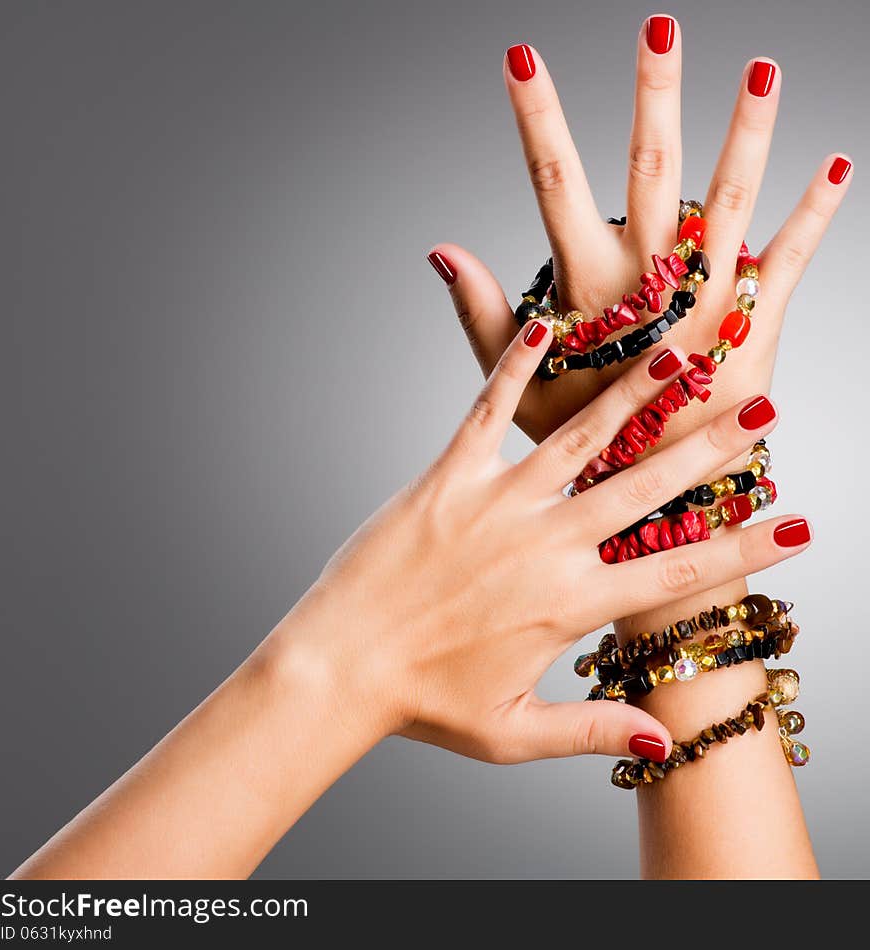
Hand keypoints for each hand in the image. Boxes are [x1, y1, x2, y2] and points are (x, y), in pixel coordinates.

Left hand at [270, 323, 808, 766]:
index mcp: (566, 607)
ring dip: (635, 394)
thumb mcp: (512, 735)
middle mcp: (541, 547)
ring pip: (580, 439)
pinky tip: (546, 325)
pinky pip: (486, 413)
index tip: (798, 525)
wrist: (337, 668)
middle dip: (707, 452)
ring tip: (682, 353)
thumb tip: (662, 743)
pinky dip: (516, 368)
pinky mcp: (445, 479)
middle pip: (643, 492)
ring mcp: (494, 505)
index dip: (743, 552)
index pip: (675, 578)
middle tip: (759, 413)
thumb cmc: (422, 704)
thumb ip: (590, 730)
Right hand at [428, 18, 850, 444]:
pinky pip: (789, 257)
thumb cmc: (585, 443)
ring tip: (764, 67)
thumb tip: (442, 251)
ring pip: (731, 199)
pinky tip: (834, 164)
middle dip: (656, 94)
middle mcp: (652, 282)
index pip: (554, 186)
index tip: (522, 59)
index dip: (537, 119)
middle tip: (660, 24)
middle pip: (652, 170)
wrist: (656, 495)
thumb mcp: (520, 386)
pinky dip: (814, 211)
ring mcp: (709, 298)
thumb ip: (482, 315)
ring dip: (748, 131)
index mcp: (590, 290)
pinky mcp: (753, 321)